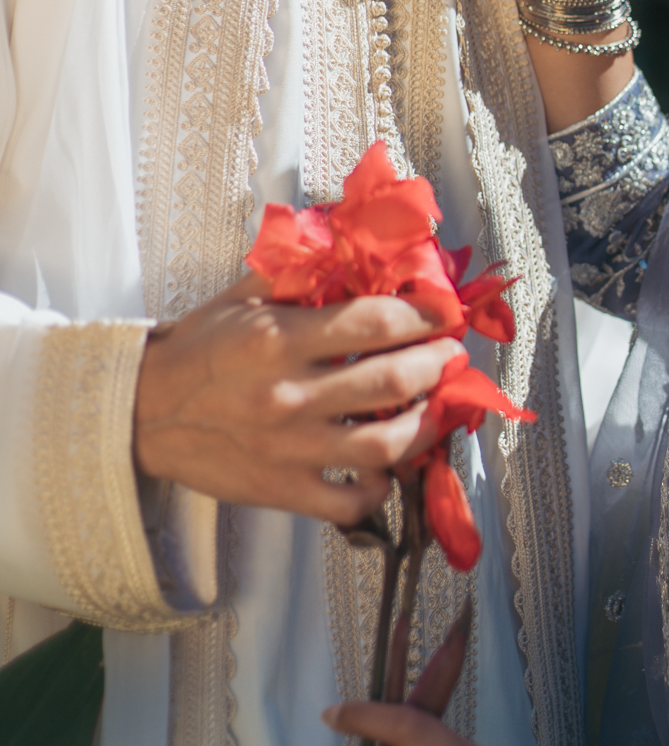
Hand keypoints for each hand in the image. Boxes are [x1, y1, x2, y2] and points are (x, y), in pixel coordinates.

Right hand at [133, 272, 458, 524]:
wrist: (140, 413)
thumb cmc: (196, 352)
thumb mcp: (240, 298)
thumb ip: (294, 271)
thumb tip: (347, 243)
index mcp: (279, 340)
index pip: (374, 322)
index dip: (422, 315)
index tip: (442, 312)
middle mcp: (289, 394)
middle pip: (391, 381)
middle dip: (436, 364)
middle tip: (450, 355)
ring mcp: (288, 448)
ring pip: (383, 444)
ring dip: (425, 424)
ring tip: (438, 407)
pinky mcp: (281, 489)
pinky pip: (348, 502)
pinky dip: (380, 489)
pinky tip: (389, 469)